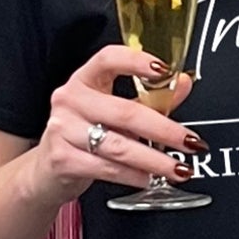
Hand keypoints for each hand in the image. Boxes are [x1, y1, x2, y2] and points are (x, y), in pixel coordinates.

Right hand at [22, 46, 203, 204]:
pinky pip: (107, 168)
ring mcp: (62, 129)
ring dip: (155, 160)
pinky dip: (134, 176)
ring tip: (179, 169)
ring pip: (119, 146)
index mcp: (86, 80)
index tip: (165, 70)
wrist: (47, 171)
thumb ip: (151, 97)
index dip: (136, 61)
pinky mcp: (61, 159)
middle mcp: (70, 100)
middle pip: (126, 113)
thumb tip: (183, 82)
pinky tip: (150, 179)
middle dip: (166, 131)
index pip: (108, 59)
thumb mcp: (117, 111)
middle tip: (192, 142)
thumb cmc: (86, 133)